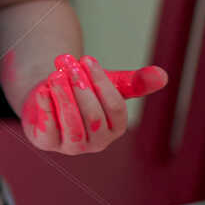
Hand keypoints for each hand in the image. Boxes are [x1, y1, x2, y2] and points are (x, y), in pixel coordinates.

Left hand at [21, 54, 167, 154]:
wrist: (48, 93)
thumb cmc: (84, 90)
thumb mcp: (109, 83)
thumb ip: (135, 82)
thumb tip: (163, 75)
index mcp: (115, 128)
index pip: (115, 108)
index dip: (101, 82)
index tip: (87, 58)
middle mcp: (96, 142)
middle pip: (93, 116)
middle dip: (81, 87)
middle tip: (67, 62)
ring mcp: (71, 146)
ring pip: (72, 125)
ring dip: (64, 97)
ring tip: (56, 74)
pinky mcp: (47, 144)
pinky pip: (48, 131)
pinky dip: (45, 108)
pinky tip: (42, 89)